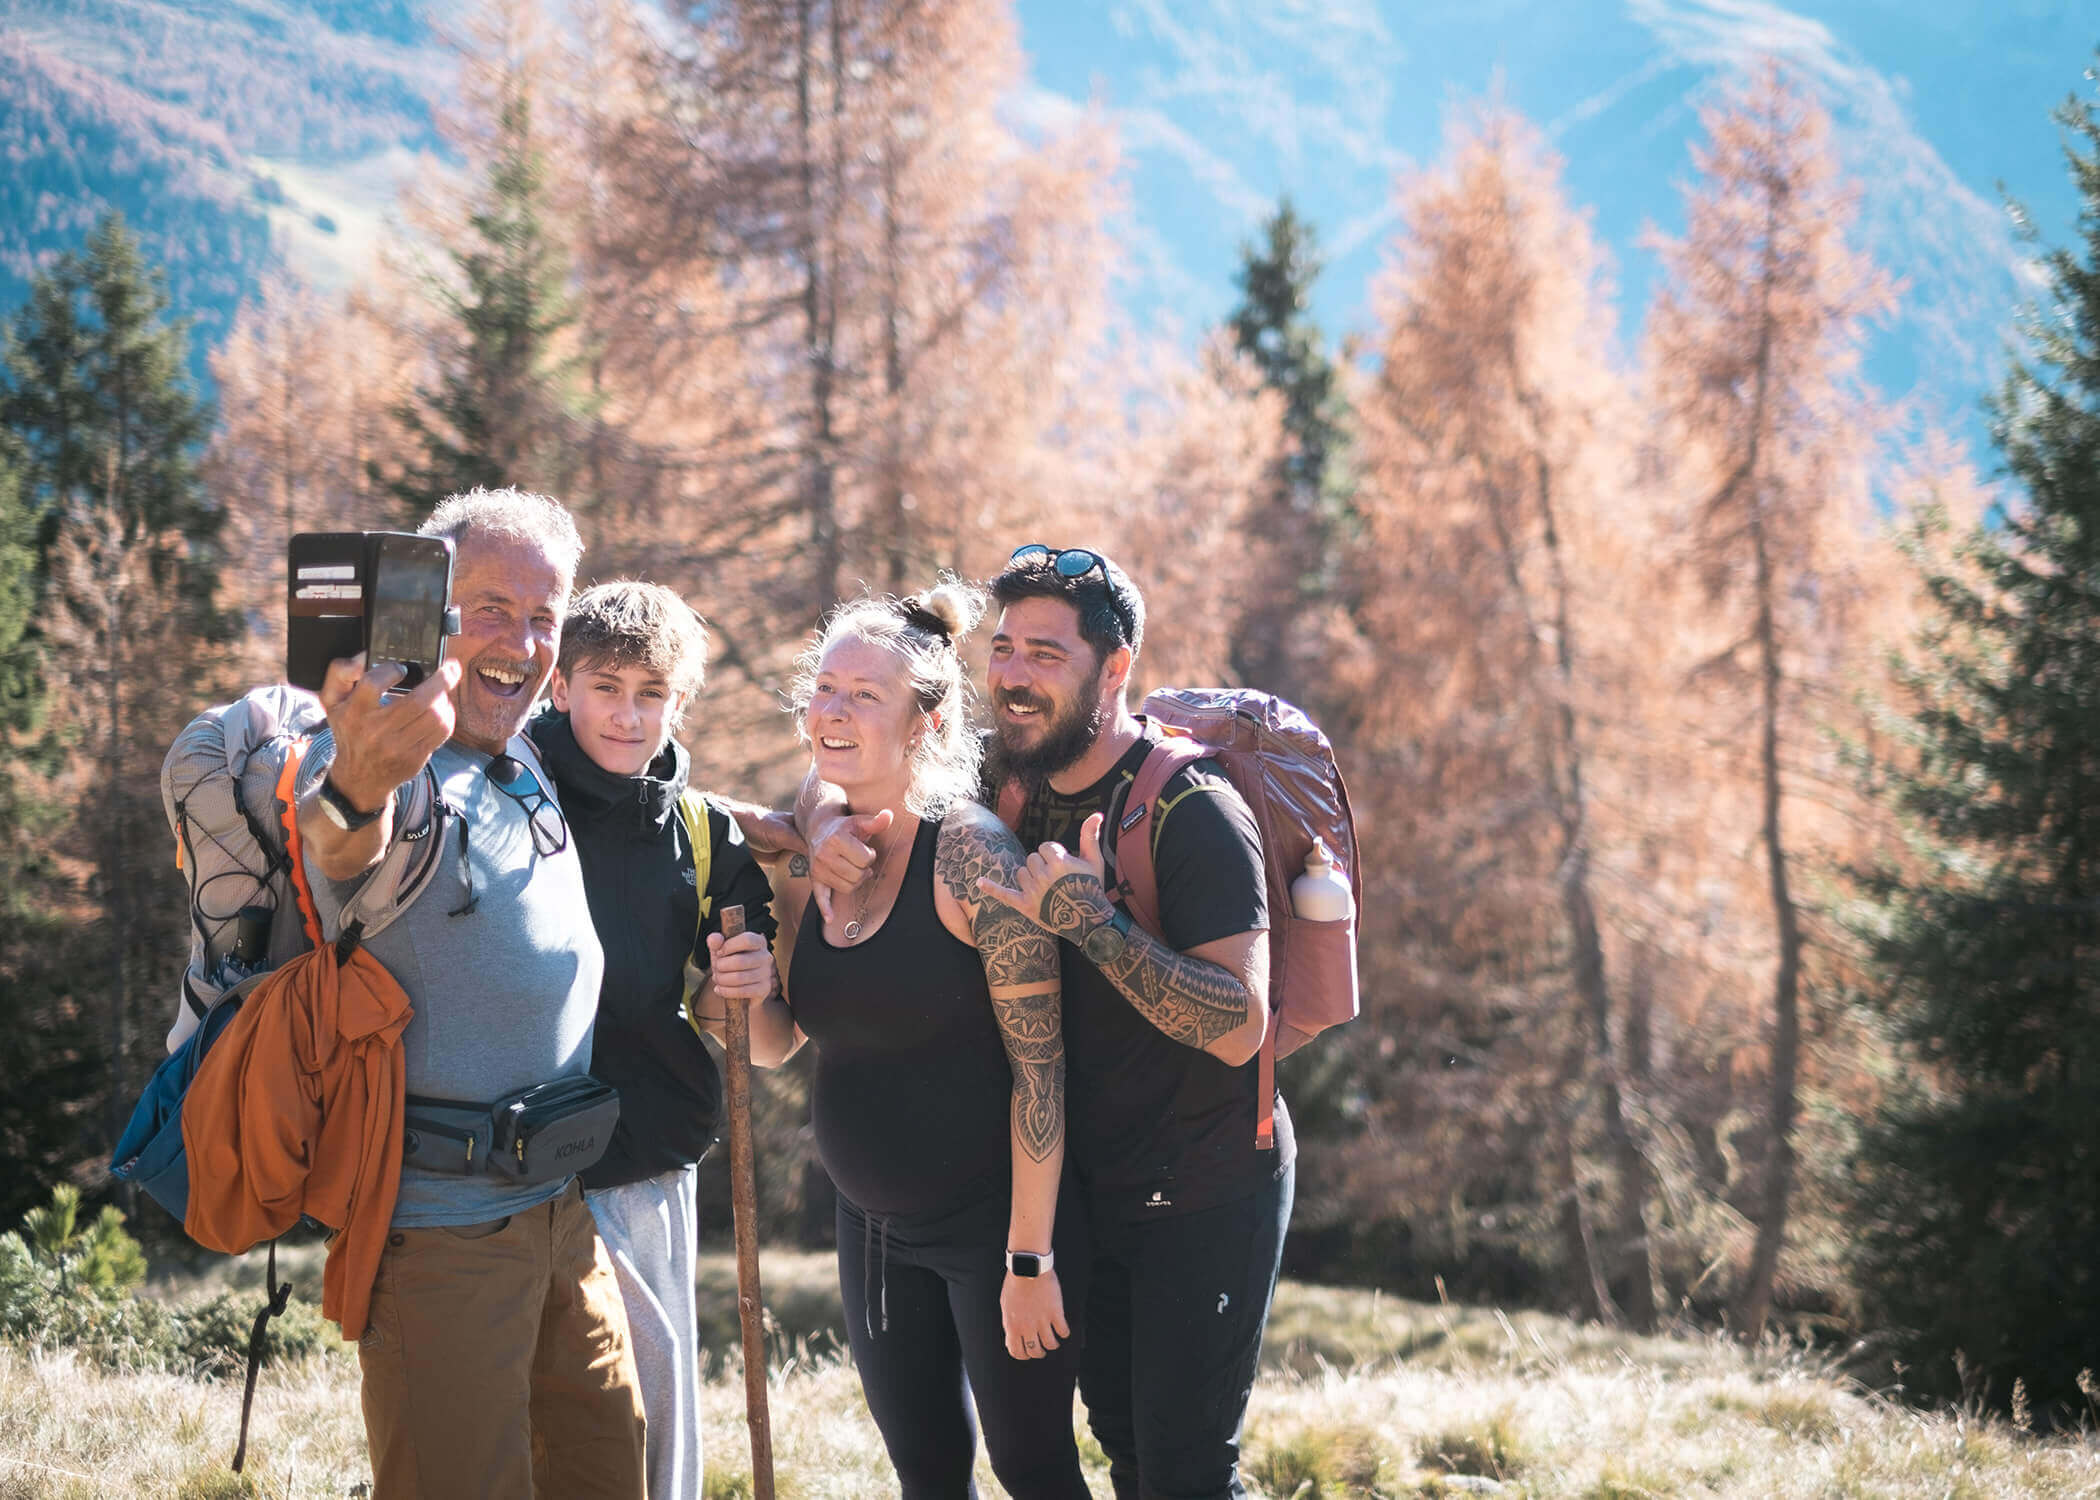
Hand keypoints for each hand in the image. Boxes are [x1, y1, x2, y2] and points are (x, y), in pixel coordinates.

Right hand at [318, 653, 459, 811]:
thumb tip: (362, 657)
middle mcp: (375, 731)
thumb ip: (340, 673)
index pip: (372, 684)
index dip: (391, 670)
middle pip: (417, 701)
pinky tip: (442, 708)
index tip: (401, 667)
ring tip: (443, 689)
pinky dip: (447, 716)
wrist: (359, 778)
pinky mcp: (415, 758)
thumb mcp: (332, 702)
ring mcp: (397, 747)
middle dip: (441, 680)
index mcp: (354, 713)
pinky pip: (441, 732)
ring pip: (434, 717)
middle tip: (451, 667)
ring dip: (445, 698)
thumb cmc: (349, 732)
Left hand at [704, 928, 775, 1003]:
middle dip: (721, 966)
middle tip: (716, 969)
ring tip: (717, 978)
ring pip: (739, 978)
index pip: (747, 940)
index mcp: (759, 942)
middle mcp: (766, 957)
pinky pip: (742, 991)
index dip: (729, 946)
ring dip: (722, 979)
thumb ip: (716, 942)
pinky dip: (726, 991)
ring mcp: (766, 974)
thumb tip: (714, 939)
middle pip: (740, 961)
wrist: (738, 984)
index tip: (719, 953)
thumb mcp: (721, 950)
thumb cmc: (729, 962)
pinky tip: (719, 989)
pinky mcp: (764, 989)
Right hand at [807, 807, 891, 921]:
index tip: (865, 849)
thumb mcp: (860, 821)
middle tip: (859, 860)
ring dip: (855, 880)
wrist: (819, 828)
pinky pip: (820, 897)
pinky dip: (826, 908)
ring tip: (853, 868)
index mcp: (836, 839)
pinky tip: (830, 918)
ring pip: (847, 887)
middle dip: (863, 869)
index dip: (870, 856)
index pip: (865, 859)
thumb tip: (889, 815)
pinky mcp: (814, 878)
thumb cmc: (845, 827)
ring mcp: (818, 868)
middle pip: (857, 875)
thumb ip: (876, 821)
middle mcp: (824, 854)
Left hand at [975, 813, 1113, 940]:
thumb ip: (1090, 835)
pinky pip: (1004, 894)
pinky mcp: (1025, 905)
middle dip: (1042, 866)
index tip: (1065, 868)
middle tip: (1057, 881)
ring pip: (1021, 872)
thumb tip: (1097, 813)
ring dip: (1031, 878)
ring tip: (1047, 890)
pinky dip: (992, 888)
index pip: (1045, 847)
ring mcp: (1033, 891)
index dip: (1054, 855)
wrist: (1088, 921)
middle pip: (1032, 859)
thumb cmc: (1092, 888)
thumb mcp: (1094, 860)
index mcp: (1059, 862)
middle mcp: (1044, 875)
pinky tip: (979, 882)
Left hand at [1001, 1269, 1068, 1359]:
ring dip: (1053, 1344)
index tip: (1028, 1353)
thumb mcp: (1006, 1307)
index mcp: (1012, 1326)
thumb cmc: (1015, 1284)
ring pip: (1051, 1344)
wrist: (1028, 1268)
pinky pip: (1063, 1331)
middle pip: (1035, 1351)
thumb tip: (1010, 1338)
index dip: (1023, 1355)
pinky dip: (1064, 1333)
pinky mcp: (1055, 1313)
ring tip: (1055, 1340)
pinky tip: (1063, 1329)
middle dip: (1039, 1352)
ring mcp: (1042, 1321)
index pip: (1017, 1352)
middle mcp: (1027, 1327)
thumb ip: (1009, 1324)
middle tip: (1042, 1347)